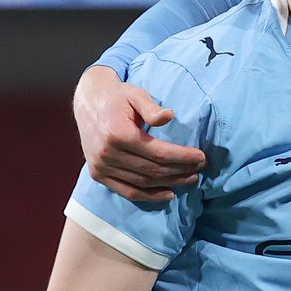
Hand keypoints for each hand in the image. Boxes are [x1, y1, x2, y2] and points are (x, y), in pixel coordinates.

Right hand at [73, 65, 204, 201]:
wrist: (89, 103)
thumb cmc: (118, 97)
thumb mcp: (136, 94)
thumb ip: (152, 107)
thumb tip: (169, 115)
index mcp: (118, 134)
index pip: (158, 152)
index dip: (182, 157)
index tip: (201, 157)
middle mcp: (107, 153)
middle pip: (152, 170)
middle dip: (180, 170)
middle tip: (200, 168)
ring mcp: (101, 167)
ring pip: (142, 183)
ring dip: (169, 184)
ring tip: (190, 179)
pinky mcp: (98, 174)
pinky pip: (126, 191)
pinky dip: (148, 196)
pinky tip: (168, 194)